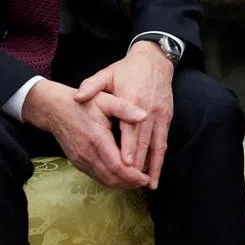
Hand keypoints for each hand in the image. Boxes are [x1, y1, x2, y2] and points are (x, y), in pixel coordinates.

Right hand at [23, 79, 150, 188]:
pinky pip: (95, 176)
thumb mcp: (106, 100)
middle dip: (130, 183)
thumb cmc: (84, 103)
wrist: (54, 109)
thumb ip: (125, 108)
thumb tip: (145, 116)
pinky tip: (121, 176)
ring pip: (103, 180)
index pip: (117, 166)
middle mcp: (87, 153)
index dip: (132, 175)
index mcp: (97, 139)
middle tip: (145, 181)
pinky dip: (110, 179)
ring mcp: (80, 160)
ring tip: (136, 181)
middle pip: (111, 178)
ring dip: (120, 184)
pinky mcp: (77, 162)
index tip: (146, 177)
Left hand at [74, 41, 174, 188]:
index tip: (125, 164)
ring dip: (153, 165)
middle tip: (132, 181)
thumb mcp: (107, 74)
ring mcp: (159, 115)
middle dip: (139, 163)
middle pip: (143, 140)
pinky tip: (155, 172)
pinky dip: (160, 158)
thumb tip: (78, 97)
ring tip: (148, 183)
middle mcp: (148, 110)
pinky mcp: (166, 117)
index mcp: (132, 100)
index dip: (128, 147)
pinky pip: (163, 141)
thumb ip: (91, 85)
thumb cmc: (127, 69)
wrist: (154, 60)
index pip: (130, 128)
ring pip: (156, 144)